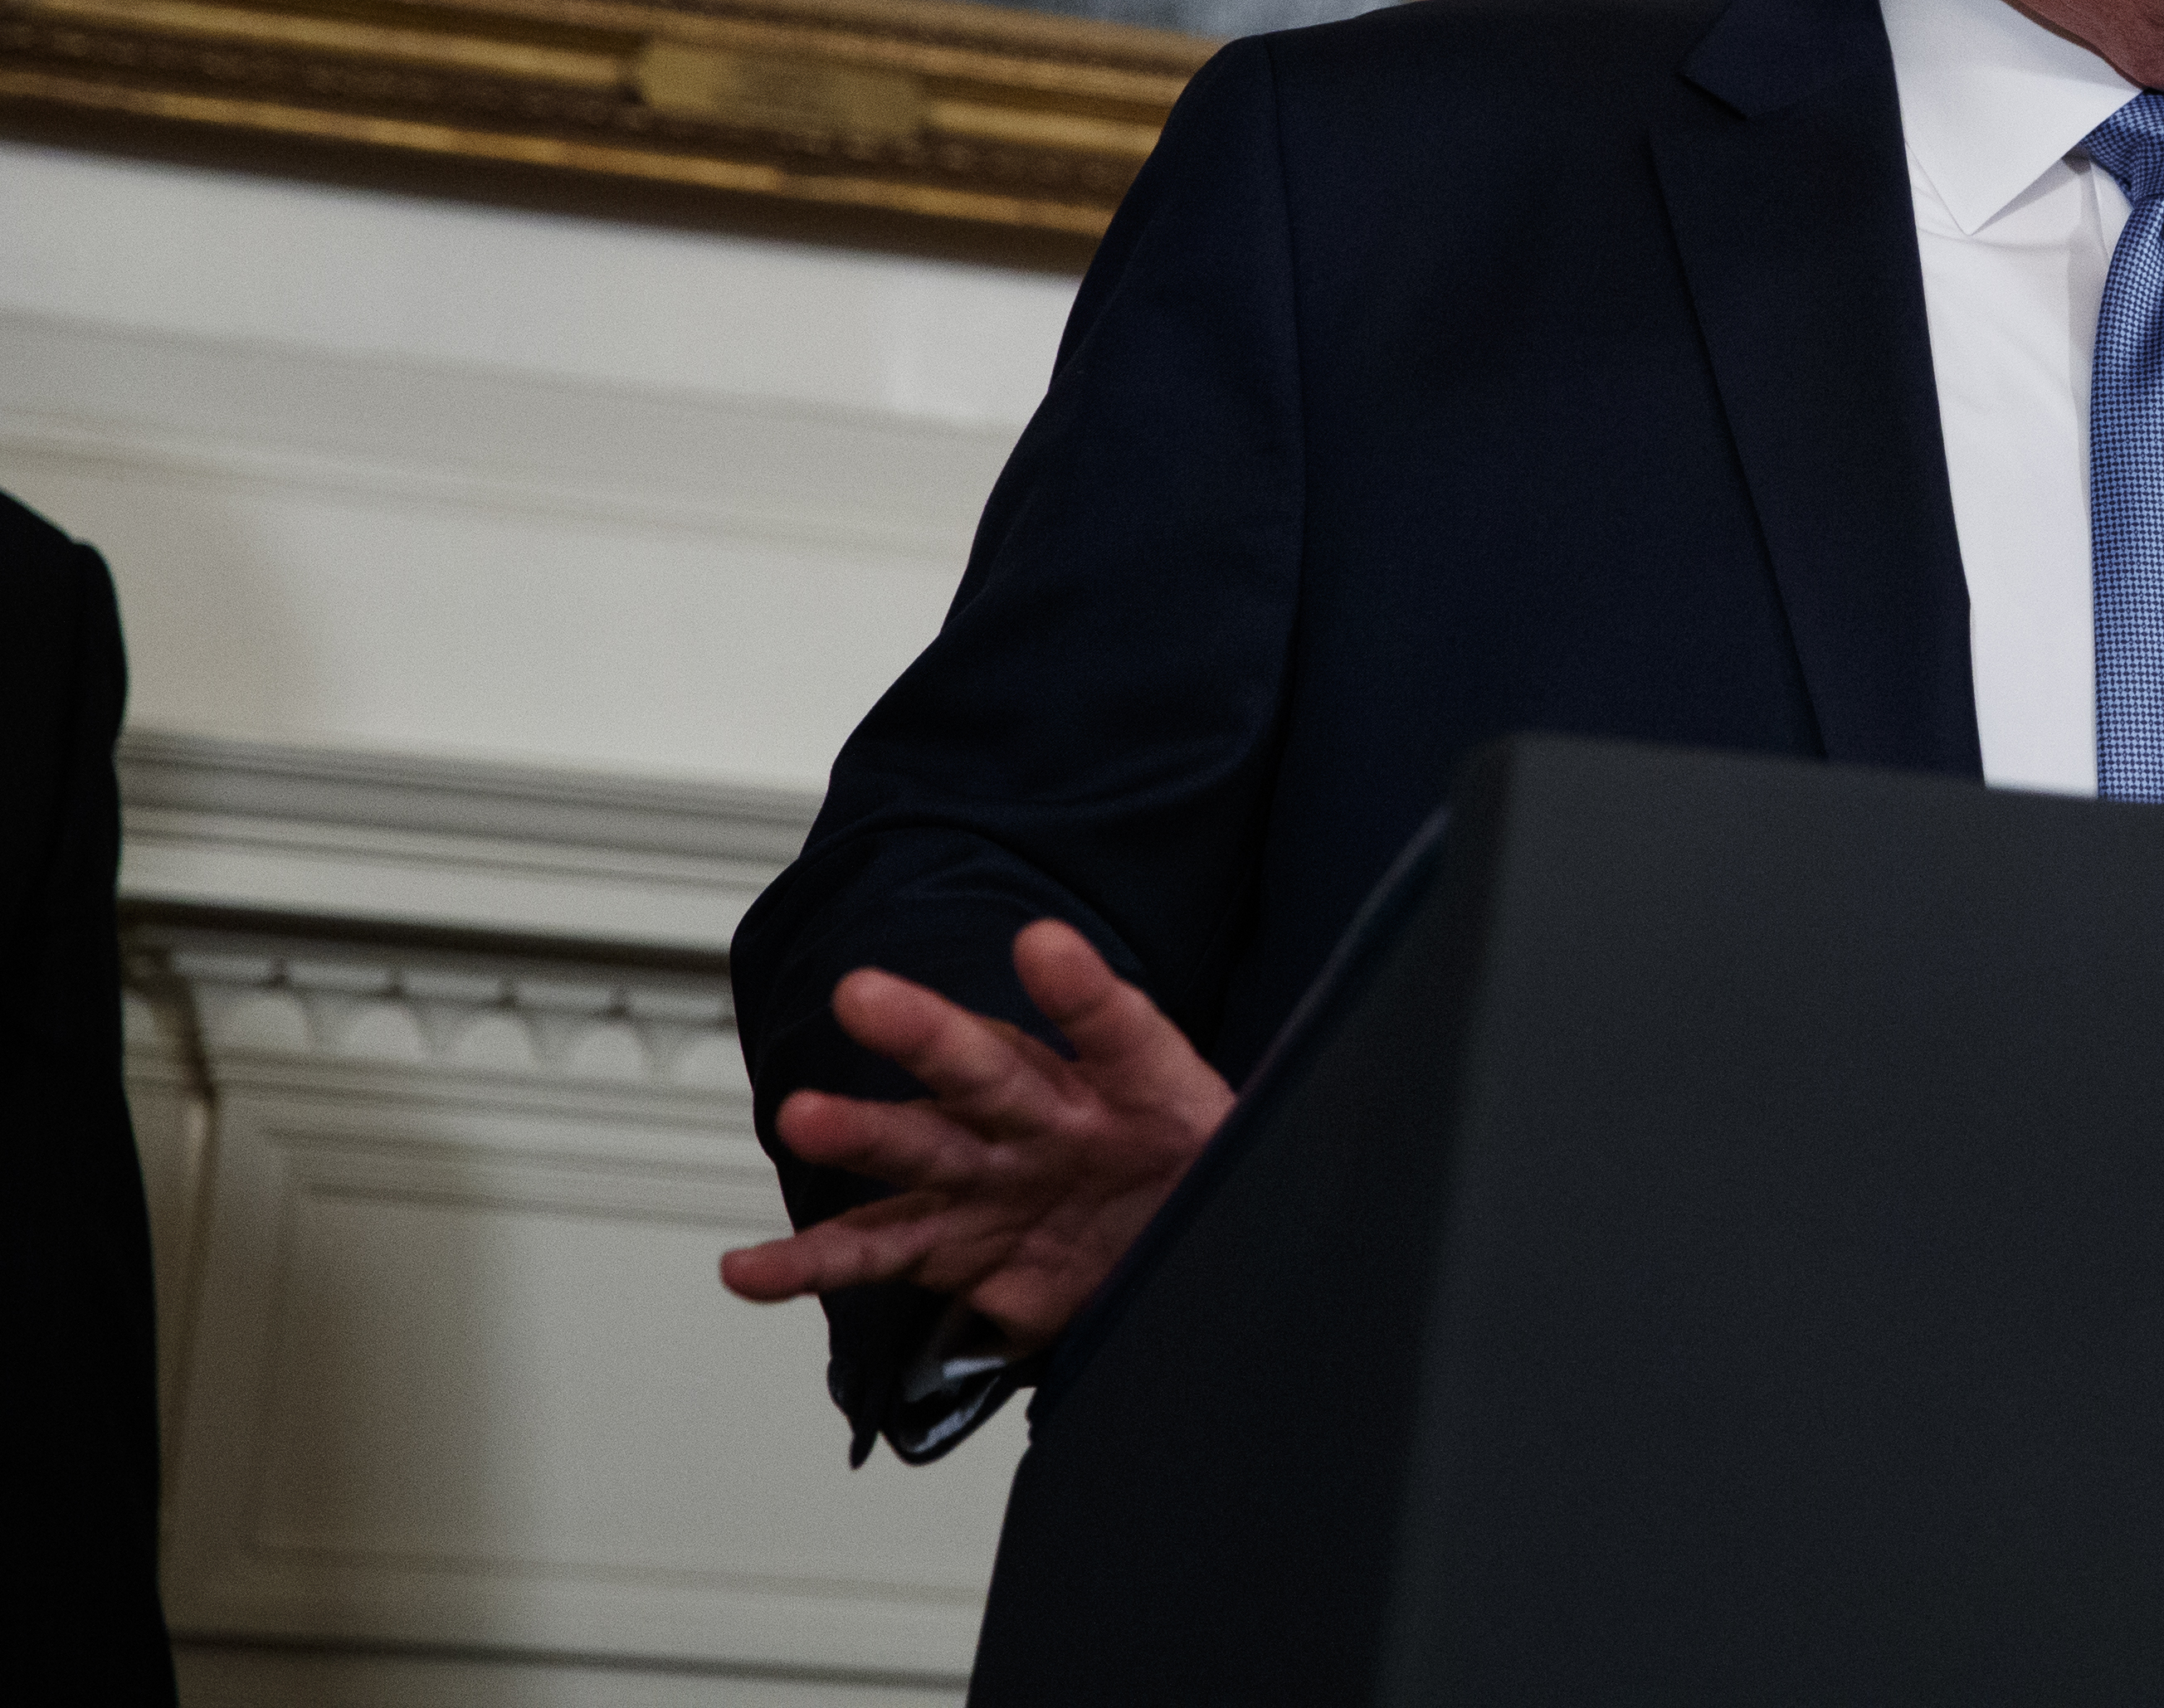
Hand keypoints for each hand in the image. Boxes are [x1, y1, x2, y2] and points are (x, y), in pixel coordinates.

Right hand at [719, 919, 1233, 1352]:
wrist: (1195, 1252)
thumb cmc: (1226, 1182)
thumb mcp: (1271, 1151)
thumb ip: (1274, 1138)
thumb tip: (1366, 1112)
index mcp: (1142, 1083)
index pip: (1120, 1026)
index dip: (1083, 987)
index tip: (1043, 944)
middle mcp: (1055, 1116)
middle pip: (989, 1067)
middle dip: (929, 1033)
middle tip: (867, 993)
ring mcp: (1001, 1176)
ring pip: (919, 1150)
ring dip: (857, 1133)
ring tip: (800, 1114)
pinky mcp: (964, 1245)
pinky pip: (880, 1250)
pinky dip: (811, 1261)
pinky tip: (749, 1266)